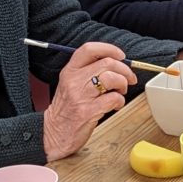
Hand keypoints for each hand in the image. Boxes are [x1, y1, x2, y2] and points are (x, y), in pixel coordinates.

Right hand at [45, 42, 133, 159]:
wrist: (54, 133)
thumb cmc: (66, 109)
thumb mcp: (70, 84)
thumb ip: (88, 72)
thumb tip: (115, 64)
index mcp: (69, 71)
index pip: (89, 49)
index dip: (109, 49)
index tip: (121, 56)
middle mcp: (74, 81)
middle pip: (106, 63)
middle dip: (124, 70)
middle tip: (128, 78)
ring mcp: (80, 96)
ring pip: (111, 78)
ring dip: (122, 84)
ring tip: (120, 92)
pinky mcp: (88, 111)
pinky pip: (113, 98)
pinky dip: (120, 101)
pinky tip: (115, 105)